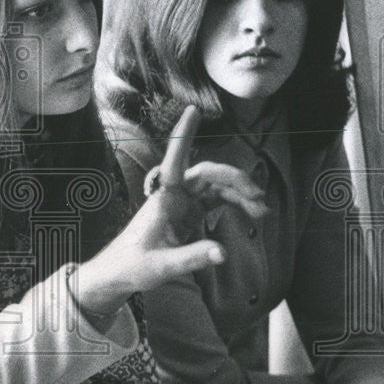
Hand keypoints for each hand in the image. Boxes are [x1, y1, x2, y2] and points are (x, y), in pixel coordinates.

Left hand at [77, 106, 266, 313]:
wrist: (121, 273)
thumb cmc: (133, 265)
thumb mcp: (162, 266)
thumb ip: (192, 258)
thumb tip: (223, 253)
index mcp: (163, 198)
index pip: (175, 160)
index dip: (184, 135)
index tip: (194, 110)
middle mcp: (174, 195)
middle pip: (207, 174)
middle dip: (235, 179)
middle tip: (259, 197)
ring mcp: (183, 203)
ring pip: (216, 187)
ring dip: (240, 194)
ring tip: (263, 211)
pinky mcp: (189, 213)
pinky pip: (216, 201)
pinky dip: (235, 204)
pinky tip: (252, 214)